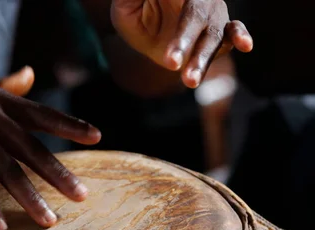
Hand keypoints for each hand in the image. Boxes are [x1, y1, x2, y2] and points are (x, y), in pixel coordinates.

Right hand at [0, 67, 100, 229]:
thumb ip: (2, 88)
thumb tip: (30, 73)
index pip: (40, 114)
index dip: (69, 125)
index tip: (97, 137)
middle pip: (30, 147)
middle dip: (57, 173)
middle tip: (81, 196)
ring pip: (6, 168)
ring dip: (29, 197)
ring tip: (49, 221)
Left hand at [111, 0, 253, 87]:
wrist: (146, 25)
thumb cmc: (134, 10)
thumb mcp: (126, 5)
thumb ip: (130, 0)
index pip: (179, 0)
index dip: (177, 29)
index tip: (169, 52)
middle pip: (195, 15)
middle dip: (184, 41)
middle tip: (171, 63)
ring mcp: (212, 12)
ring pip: (212, 33)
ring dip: (202, 58)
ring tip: (189, 80)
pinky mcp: (220, 29)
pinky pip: (233, 31)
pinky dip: (240, 36)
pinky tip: (246, 45)